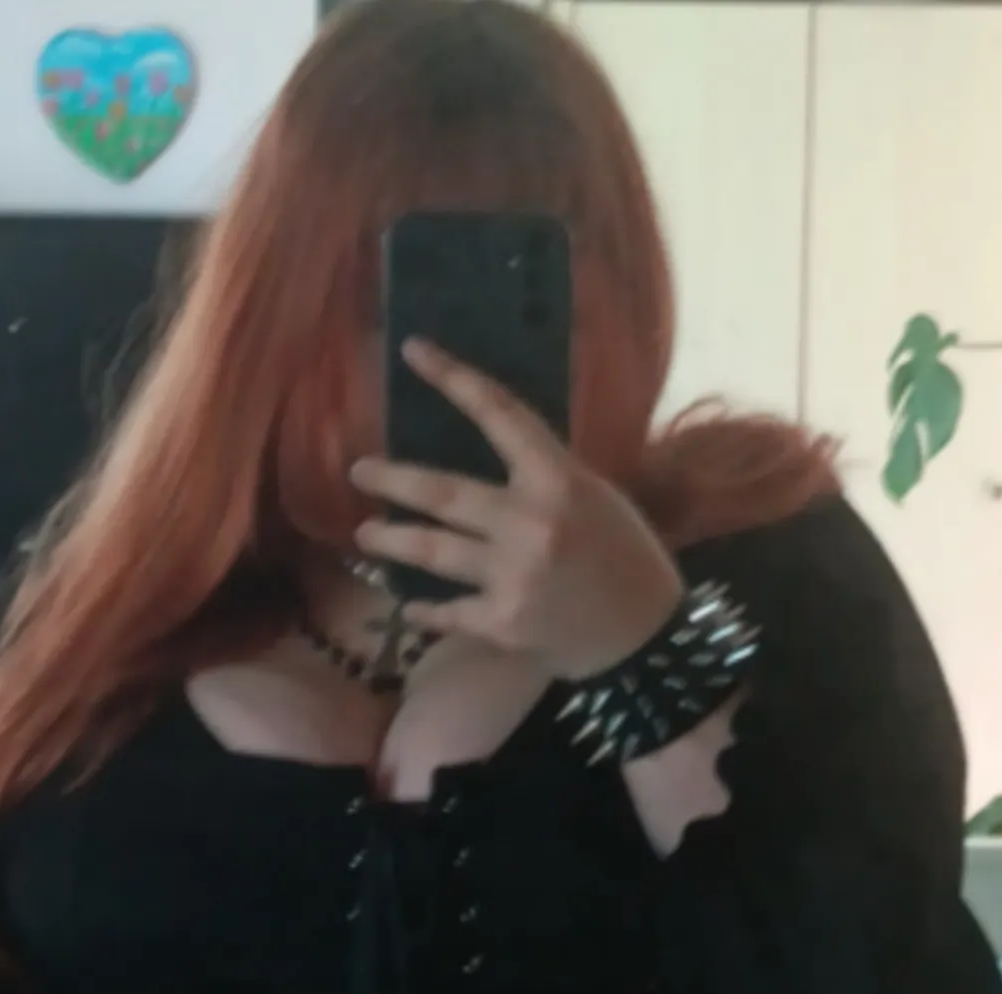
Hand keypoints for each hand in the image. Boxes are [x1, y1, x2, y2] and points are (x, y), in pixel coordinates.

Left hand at [350, 341, 683, 681]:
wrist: (643, 634)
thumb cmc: (623, 555)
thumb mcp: (592, 495)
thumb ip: (541, 475)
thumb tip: (489, 451)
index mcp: (557, 478)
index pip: (499, 413)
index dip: (453, 379)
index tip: (413, 352)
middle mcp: (530, 522)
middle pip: (442, 492)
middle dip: (393, 480)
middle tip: (358, 471)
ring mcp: (513, 575)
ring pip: (433, 551)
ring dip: (392, 540)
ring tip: (366, 535)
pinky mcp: (502, 623)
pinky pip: (447, 611)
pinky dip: (424, 609)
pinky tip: (409, 605)